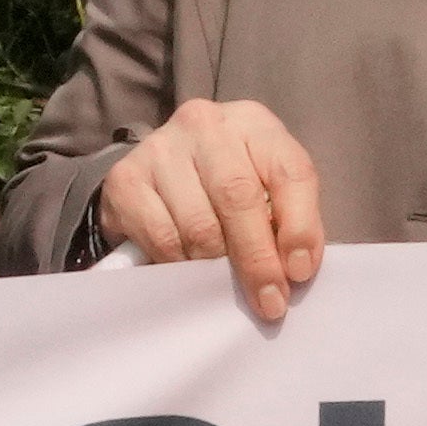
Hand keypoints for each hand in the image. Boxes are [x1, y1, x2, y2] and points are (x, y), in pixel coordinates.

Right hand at [96, 95, 324, 324]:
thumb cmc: (226, 185)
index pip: (289, 171)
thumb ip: (286, 221)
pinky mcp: (126, 178)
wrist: (159, 173)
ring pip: (199, 225)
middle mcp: (206, 125)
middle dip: (257, 259)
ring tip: (224, 286)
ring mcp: (162, 147)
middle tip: (269, 302)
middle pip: (238, 196)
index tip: (300, 272)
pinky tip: (187, 269)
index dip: (300, 226)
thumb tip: (295, 270)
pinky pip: (162, 237)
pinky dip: (180, 265)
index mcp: (254, 123)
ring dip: (216, 268)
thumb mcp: (266, 189)